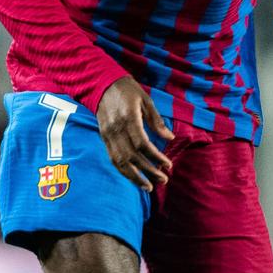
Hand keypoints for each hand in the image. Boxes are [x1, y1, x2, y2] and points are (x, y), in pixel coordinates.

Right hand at [97, 76, 173, 191]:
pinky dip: (123, 171)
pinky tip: (134, 179)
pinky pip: (113, 158)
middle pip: (132, 156)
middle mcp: (116, 129)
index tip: (168, 164)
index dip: (155, 157)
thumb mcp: (146, 100)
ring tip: (149, 187)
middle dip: (149, 171)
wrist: (102, 84)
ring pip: (120, 162)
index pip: (142, 144)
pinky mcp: (103, 138)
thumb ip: (156, 121)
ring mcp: (108, 135)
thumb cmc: (127, 90)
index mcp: (128, 118)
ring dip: (135, 177)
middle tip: (164, 180)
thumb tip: (170, 138)